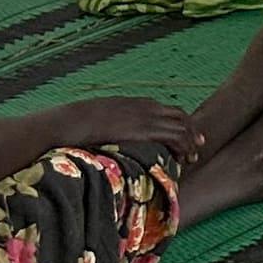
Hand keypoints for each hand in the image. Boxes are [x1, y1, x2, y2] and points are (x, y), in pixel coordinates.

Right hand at [38, 97, 204, 163]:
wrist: (66, 122)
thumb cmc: (74, 124)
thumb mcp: (98, 118)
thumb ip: (111, 123)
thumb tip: (107, 134)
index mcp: (135, 102)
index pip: (167, 110)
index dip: (178, 124)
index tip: (184, 137)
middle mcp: (146, 107)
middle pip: (181, 116)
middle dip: (191, 132)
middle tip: (196, 148)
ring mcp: (147, 117)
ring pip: (183, 127)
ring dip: (190, 143)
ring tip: (191, 159)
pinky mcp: (145, 130)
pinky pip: (176, 136)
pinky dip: (184, 147)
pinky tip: (183, 160)